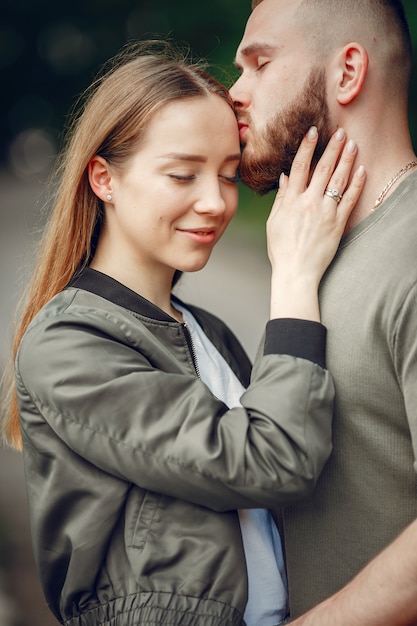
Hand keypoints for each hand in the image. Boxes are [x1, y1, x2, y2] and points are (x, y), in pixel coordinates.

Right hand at [267, 126, 365, 320]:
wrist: (296, 272)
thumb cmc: (281, 250)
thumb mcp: (274, 222)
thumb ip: (281, 198)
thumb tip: (286, 177)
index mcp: (291, 201)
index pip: (300, 166)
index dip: (307, 147)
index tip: (313, 131)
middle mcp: (308, 203)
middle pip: (322, 169)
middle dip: (332, 148)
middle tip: (340, 132)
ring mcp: (325, 212)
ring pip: (338, 180)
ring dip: (346, 160)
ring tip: (352, 144)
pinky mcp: (337, 224)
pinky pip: (350, 199)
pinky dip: (356, 183)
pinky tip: (361, 170)